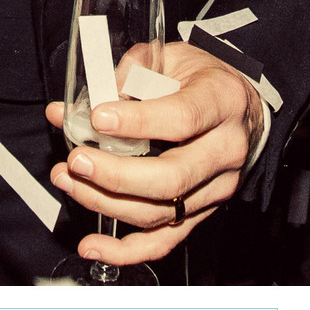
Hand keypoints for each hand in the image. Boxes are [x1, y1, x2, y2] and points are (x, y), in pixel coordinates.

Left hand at [41, 43, 260, 265]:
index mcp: (221, 102)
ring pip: (160, 212)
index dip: (137, 121)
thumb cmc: (202, 80)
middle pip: (171, 177)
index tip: (98, 119)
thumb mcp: (172, 58)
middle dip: (115, 175)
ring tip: (68, 180)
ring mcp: (216, 188)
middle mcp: (225, 150)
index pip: (182, 119)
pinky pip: (164, 241)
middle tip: (77, 160)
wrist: (241, 108)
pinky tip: (92, 245)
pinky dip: (126, 251)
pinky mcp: (201, 213)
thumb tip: (82, 102)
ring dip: (106, 202)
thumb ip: (129, 73)